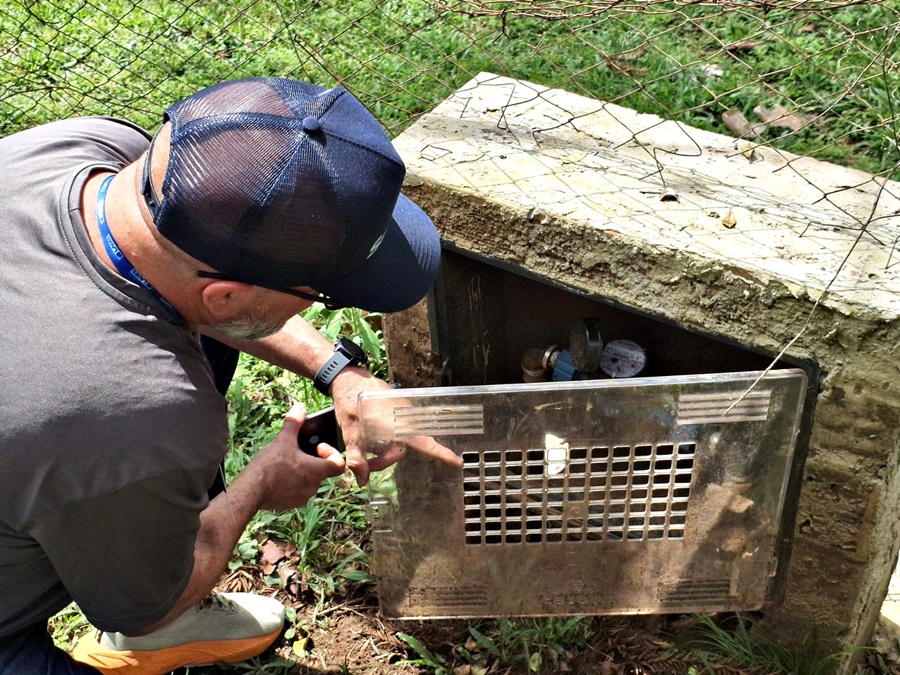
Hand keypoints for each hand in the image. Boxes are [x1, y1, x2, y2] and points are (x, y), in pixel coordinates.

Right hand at [247, 403, 345, 510]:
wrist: (251, 490)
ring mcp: (302, 497)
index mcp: (317, 471)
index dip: (331, 453)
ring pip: (309, 482)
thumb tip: (300, 408)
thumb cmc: (270, 465)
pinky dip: (292, 484)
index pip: (339, 464)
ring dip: (302, 472)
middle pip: (322, 471)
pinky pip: (297, 492)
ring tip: (286, 463)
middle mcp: (314, 486)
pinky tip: (279, 476)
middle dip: (313, 460)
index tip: (318, 447)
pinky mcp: (291, 504)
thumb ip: (294, 423)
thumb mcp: (283, 440)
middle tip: (298, 452)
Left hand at [329, 366, 461, 485]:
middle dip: (386, 459)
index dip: (443, 454)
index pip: (425, 444)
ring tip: (368, 449)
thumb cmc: (350, 405)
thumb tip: (361, 480)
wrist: (349, 379)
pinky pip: (399, 427)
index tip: (457, 461)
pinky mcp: (397, 407)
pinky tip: (373, 436)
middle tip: (367, 463)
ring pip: (401, 438)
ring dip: (387, 448)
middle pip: (404, 448)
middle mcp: (405, 418)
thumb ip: (357, 459)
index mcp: (399, 426)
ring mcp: (402, 412)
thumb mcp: (350, 434)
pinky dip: (389, 436)